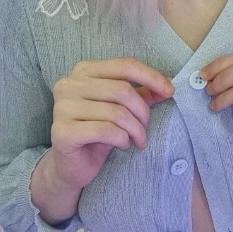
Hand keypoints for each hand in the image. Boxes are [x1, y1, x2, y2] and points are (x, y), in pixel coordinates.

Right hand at [50, 57, 174, 189]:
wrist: (71, 166)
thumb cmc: (98, 133)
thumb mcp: (123, 108)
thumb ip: (142, 93)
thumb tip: (169, 84)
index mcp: (84, 71)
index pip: (124, 65)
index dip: (151, 76)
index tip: (170, 90)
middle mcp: (69, 84)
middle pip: (122, 89)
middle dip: (142, 110)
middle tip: (146, 126)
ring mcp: (63, 107)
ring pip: (116, 112)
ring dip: (136, 129)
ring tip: (138, 139)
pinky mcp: (62, 131)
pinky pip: (105, 130)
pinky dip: (122, 139)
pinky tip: (123, 144)